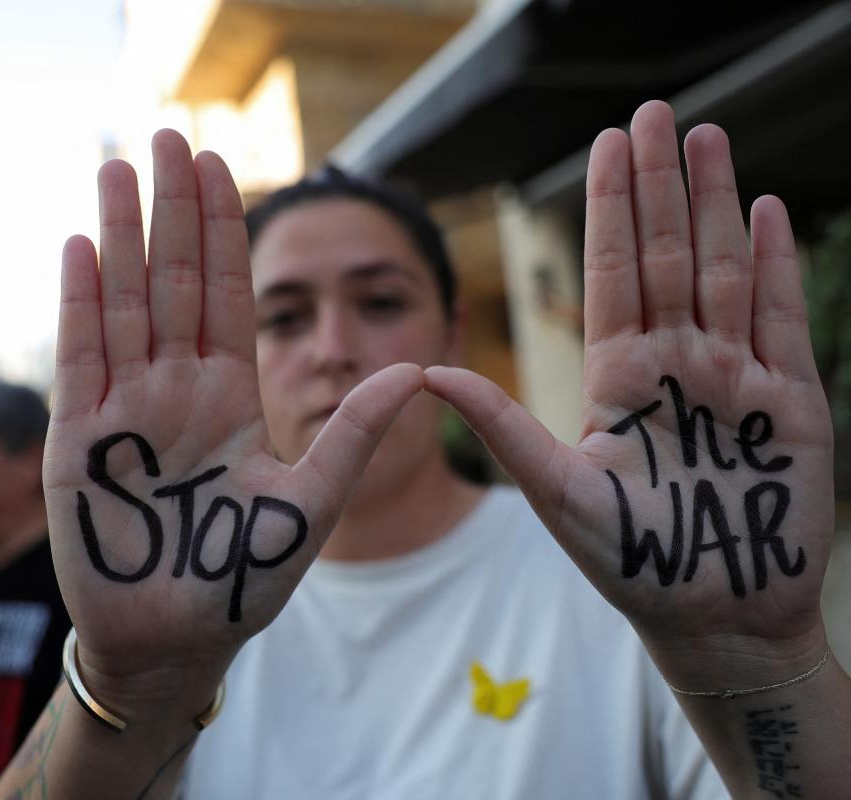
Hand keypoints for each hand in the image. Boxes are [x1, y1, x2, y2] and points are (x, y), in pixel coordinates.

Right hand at [43, 131, 422, 716]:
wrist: (176, 642)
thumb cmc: (243, 579)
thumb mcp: (312, 502)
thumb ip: (355, 433)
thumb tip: (420, 370)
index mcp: (228, 397)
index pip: (225, 295)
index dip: (222, 230)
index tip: (218, 165)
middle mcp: (174, 390)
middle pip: (172, 281)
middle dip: (169, 210)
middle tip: (165, 137)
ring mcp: (124, 409)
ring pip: (123, 303)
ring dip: (121, 237)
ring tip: (118, 167)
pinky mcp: (79, 440)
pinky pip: (80, 357)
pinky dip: (80, 303)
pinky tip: (83, 245)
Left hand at [426, 101, 831, 684]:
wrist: (713, 617)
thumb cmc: (632, 563)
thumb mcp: (558, 491)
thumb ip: (502, 428)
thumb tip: (425, 374)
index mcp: (618, 377)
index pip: (612, 273)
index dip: (611, 208)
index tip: (606, 144)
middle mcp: (674, 365)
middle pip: (667, 255)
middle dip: (661, 184)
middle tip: (655, 112)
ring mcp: (734, 378)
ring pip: (723, 270)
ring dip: (715, 203)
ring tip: (707, 137)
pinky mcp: (790, 403)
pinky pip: (780, 317)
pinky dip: (773, 263)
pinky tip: (761, 209)